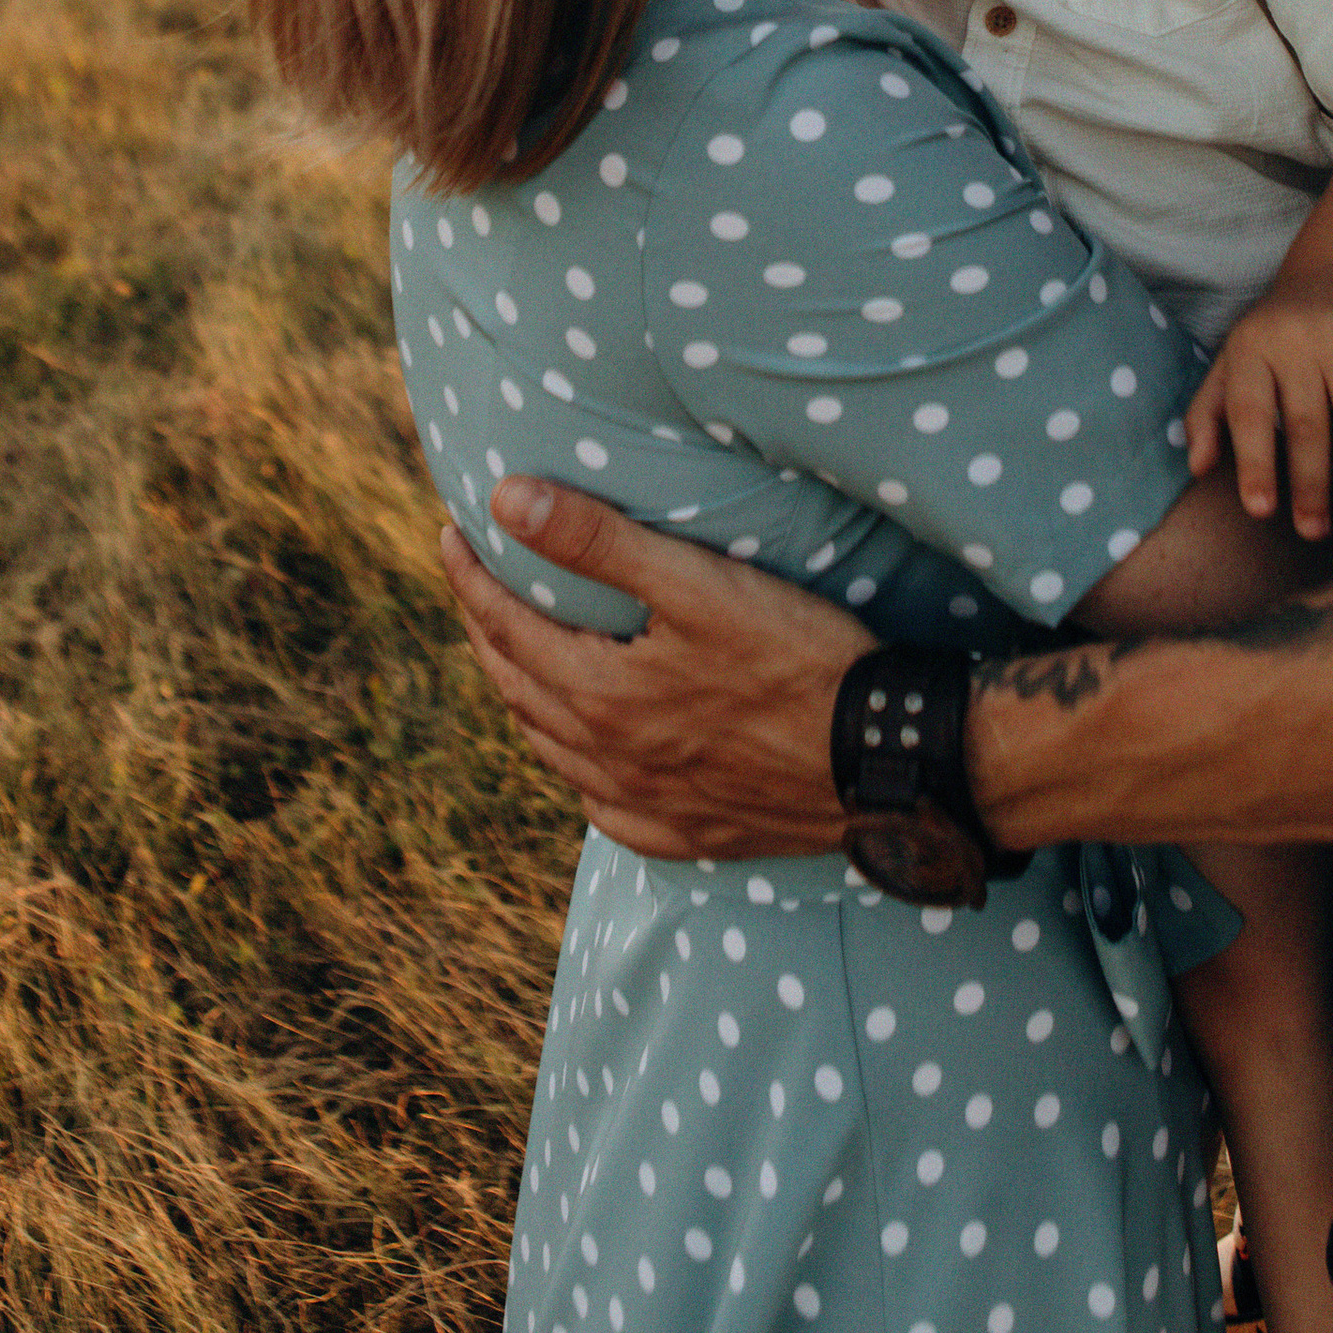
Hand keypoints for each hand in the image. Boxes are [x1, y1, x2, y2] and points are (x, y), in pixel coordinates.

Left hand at [438, 479, 866, 855]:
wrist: (881, 759)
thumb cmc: (797, 658)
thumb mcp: (699, 584)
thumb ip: (599, 541)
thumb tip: (506, 498)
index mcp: (599, 694)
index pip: (505, 626)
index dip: (471, 578)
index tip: (451, 535)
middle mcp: (607, 760)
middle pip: (518, 687)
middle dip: (486, 631)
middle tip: (474, 586)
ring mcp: (645, 806)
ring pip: (553, 749)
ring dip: (523, 696)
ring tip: (515, 656)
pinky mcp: (687, 834)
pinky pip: (604, 807)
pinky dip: (579, 769)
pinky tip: (588, 757)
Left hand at [1186, 274, 1332, 540]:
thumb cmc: (1275, 336)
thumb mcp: (1231, 363)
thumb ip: (1209, 414)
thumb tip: (1197, 467)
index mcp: (1251, 347)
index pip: (1249, 411)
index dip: (1255, 462)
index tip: (1261, 511)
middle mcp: (1298, 340)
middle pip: (1307, 420)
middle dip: (1311, 481)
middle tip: (1314, 532)